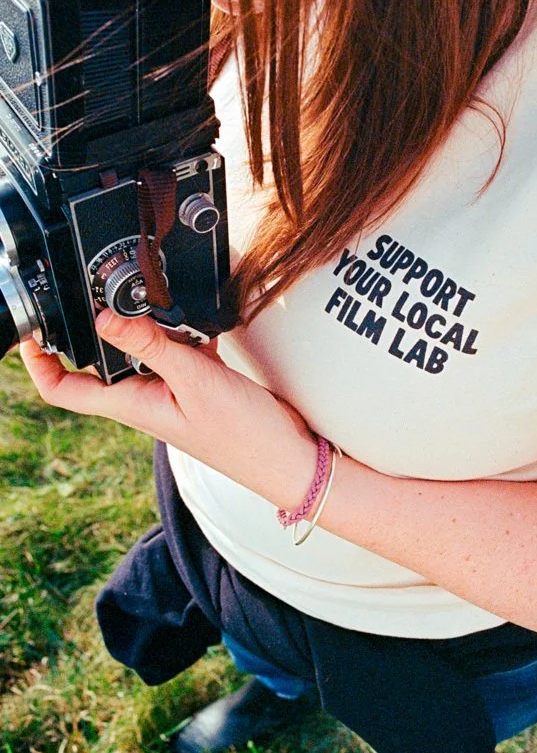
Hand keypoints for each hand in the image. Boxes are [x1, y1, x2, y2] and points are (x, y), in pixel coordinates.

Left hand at [19, 309, 315, 503]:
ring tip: (161, 308)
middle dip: (98, 327)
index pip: (63, 389)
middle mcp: (144, 400)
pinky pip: (175, 351)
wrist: (288, 457)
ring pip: (139, 351)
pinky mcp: (195, 384)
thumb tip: (102, 319)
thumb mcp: (195, 382)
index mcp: (132, 406)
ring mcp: (169, 393)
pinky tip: (201, 324)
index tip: (32, 331)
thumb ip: (151, 346)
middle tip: (105, 295)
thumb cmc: (245, 435)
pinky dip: (183, 333)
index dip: (38, 362)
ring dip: (147, 327)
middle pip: (98, 362)